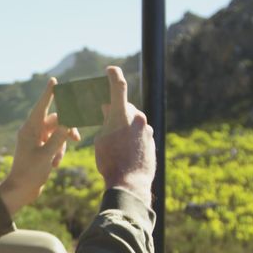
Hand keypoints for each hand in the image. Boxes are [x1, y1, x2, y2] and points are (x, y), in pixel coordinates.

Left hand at [0, 78, 80, 215]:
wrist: (21, 190)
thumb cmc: (30, 172)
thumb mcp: (47, 155)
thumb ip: (59, 137)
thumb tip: (68, 121)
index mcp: (29, 130)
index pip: (41, 107)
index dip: (49, 93)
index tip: (54, 81)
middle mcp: (32, 132)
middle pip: (54, 120)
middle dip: (66, 129)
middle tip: (76, 137)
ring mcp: (36, 140)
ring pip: (57, 133)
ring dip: (61, 145)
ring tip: (56, 160)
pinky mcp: (40, 149)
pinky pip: (54, 143)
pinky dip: (57, 152)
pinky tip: (54, 165)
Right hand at [94, 66, 154, 205]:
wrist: (130, 183)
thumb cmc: (110, 161)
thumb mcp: (100, 139)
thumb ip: (106, 122)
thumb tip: (110, 112)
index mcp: (122, 114)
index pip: (117, 87)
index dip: (113, 75)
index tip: (110, 69)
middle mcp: (138, 118)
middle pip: (125, 108)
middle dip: (115, 112)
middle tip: (105, 120)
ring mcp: (147, 129)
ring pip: (133, 122)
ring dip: (124, 128)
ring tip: (115, 145)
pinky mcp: (152, 141)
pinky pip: (139, 135)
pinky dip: (131, 139)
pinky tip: (125, 152)